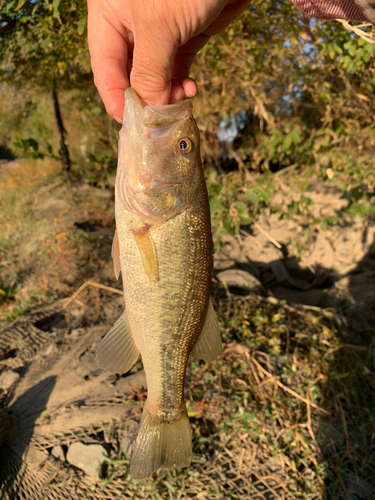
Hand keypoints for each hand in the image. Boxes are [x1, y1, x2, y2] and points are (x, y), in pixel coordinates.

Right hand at [87, 0, 249, 119]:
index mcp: (109, 16)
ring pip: (154, 77)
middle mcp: (130, 26)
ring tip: (180, 100)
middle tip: (159, 119)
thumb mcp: (159, 27)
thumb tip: (147, 112)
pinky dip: (181, 86)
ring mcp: (159, 33)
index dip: (116, 99)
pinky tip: (189, 91)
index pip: (105, 68)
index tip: (132, 124)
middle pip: (129, 76)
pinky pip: (176, 70)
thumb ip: (148, 72)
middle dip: (144, 99)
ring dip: (166, 95)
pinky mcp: (185, 36)